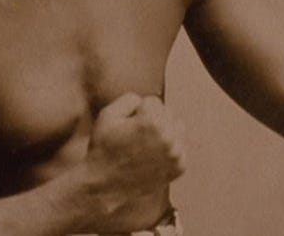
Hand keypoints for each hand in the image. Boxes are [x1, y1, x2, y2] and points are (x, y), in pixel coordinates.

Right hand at [78, 93, 184, 229]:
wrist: (105, 185)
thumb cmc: (104, 148)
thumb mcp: (108, 114)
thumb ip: (130, 98)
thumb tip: (146, 101)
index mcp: (152, 122)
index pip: (152, 101)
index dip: (137, 111)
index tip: (128, 126)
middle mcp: (169, 137)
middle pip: (167, 113)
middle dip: (153, 120)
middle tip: (135, 137)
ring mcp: (176, 154)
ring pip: (177, 128)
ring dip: (164, 132)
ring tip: (145, 145)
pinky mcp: (179, 167)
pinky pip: (179, 146)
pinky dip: (168, 149)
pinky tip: (152, 157)